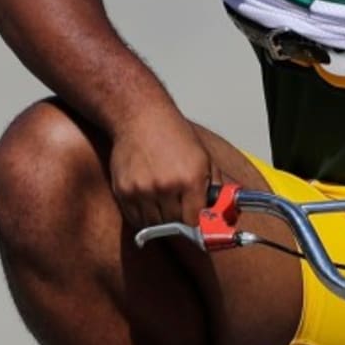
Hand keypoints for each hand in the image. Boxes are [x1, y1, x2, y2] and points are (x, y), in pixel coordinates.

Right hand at [108, 109, 218, 231]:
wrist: (140, 117)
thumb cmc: (172, 134)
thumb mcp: (203, 157)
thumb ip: (215, 186)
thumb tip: (221, 210)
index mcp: (189, 179)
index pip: (194, 221)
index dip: (195, 225)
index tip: (195, 226)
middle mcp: (166, 186)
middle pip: (174, 225)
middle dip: (178, 222)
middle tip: (179, 213)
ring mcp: (142, 190)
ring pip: (153, 224)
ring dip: (160, 221)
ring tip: (163, 205)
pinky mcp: (124, 190)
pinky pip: (134, 218)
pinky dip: (142, 216)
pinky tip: (148, 203)